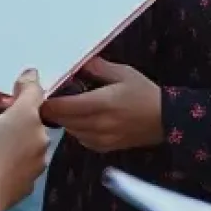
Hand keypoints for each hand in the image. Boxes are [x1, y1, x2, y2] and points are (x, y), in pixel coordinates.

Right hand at [0, 71, 49, 210]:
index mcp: (27, 115)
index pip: (35, 89)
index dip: (28, 81)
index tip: (22, 79)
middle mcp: (41, 134)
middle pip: (34, 116)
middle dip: (20, 113)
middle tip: (0, 117)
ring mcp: (41, 158)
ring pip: (33, 138)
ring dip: (21, 135)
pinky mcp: (36, 178)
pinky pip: (28, 159)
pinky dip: (19, 156)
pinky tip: (2, 163)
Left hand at [39, 56, 161, 151]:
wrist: (166, 119)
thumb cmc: (144, 93)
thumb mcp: (122, 73)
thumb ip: (97, 68)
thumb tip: (78, 62)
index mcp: (100, 104)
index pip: (62, 107)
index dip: (48, 101)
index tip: (44, 92)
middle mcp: (97, 124)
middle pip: (63, 121)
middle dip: (54, 110)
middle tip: (53, 97)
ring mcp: (101, 139)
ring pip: (70, 131)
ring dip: (65, 120)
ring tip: (69, 106)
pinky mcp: (105, 147)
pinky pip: (81, 140)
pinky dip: (77, 130)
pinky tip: (83, 119)